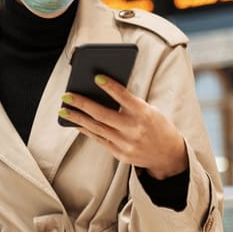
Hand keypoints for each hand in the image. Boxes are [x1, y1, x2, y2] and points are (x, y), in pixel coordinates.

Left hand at [59, 75, 188, 179]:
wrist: (168, 154)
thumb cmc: (156, 125)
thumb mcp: (150, 110)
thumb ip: (129, 103)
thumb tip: (101, 92)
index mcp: (144, 114)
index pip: (125, 97)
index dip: (110, 87)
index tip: (96, 77)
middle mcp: (134, 129)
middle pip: (103, 115)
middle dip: (82, 104)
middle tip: (66, 95)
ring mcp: (126, 144)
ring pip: (96, 128)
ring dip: (77, 118)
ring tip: (63, 109)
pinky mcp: (120, 154)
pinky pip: (98, 139)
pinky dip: (85, 129)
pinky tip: (75, 122)